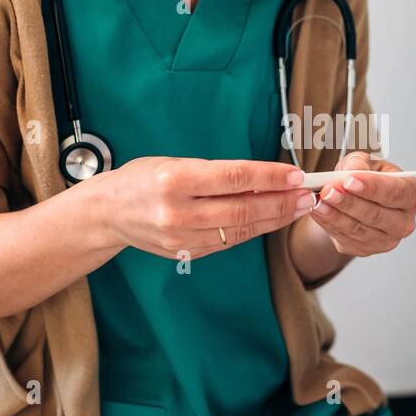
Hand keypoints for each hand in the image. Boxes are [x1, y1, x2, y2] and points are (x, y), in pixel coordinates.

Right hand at [98, 155, 313, 259]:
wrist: (107, 214)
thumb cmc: (141, 179)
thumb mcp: (174, 163)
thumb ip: (215, 173)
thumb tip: (264, 178)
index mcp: (174, 181)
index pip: (235, 178)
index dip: (270, 178)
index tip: (296, 175)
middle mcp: (178, 212)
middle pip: (243, 209)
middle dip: (282, 202)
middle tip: (308, 195)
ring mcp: (182, 237)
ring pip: (241, 230)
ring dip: (275, 219)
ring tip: (298, 208)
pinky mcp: (187, 252)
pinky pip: (229, 242)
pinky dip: (254, 231)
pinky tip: (271, 220)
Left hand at [307, 151, 415, 256]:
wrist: (356, 199)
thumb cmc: (367, 179)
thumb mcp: (365, 162)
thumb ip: (359, 163)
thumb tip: (352, 170)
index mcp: (412, 195)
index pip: (395, 192)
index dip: (372, 187)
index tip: (350, 180)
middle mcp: (404, 222)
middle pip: (376, 215)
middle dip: (349, 202)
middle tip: (329, 190)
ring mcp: (386, 240)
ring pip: (358, 229)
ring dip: (335, 214)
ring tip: (318, 200)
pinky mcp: (366, 250)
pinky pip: (345, 238)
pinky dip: (329, 223)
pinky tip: (318, 210)